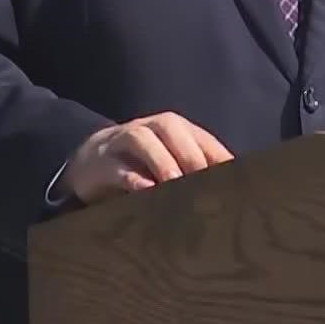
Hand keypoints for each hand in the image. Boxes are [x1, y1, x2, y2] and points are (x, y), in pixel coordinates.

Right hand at [64, 111, 232, 203]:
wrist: (89, 160)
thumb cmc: (142, 167)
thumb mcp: (171, 167)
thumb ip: (197, 175)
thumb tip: (232, 194)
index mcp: (177, 130)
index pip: (204, 140)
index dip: (220, 160)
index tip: (235, 184)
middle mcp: (152, 129)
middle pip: (174, 131)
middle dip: (191, 156)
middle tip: (206, 183)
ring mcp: (124, 141)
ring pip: (143, 140)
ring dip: (162, 162)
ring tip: (176, 184)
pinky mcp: (102, 161)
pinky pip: (117, 166)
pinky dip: (132, 178)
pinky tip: (146, 192)